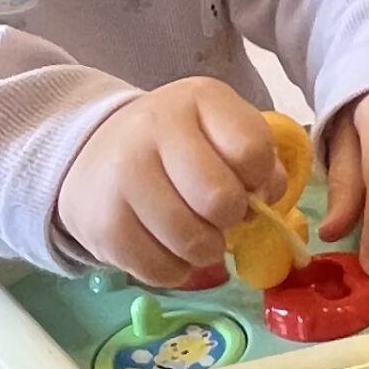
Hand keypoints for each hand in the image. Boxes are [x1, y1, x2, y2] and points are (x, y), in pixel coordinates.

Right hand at [57, 78, 286, 286]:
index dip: (260, 179)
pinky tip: (169, 247)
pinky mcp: (103, 224)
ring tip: (198, 234)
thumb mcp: (224, 131)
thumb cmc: (182, 146)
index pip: (252, 151)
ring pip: (192, 241)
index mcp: (199, 99)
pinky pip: (161, 269)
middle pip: (220, 200)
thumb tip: (269, 198)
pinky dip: (176, 269)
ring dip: (207, 250)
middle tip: (220, 214)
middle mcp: (154, 128)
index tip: (245, 181)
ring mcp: (123, 176)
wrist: (100, 151)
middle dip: (232, 217)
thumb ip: (260, 159)